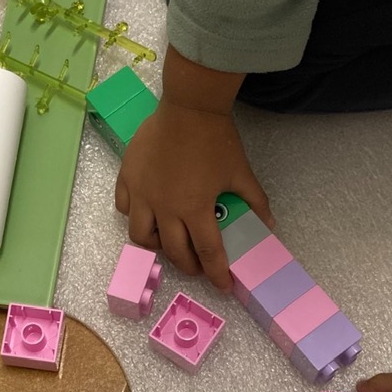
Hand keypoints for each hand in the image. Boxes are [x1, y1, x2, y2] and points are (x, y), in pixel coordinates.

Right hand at [113, 45, 273, 290]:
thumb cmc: (216, 139)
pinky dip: (134, 215)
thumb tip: (269, 225)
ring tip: (166, 241)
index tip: (223, 286)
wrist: (189, 106)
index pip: (207, 253)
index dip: (216, 274)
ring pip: (140, 236)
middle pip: (173, 251)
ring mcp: (142, 194)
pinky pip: (123, 207)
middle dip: (188, 265)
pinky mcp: (127, 178)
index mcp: (195, 208)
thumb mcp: (241, 172)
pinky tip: (145, 212)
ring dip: (155, 246)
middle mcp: (165, 208)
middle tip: (197, 265)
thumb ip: (254, 201)